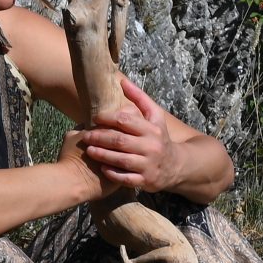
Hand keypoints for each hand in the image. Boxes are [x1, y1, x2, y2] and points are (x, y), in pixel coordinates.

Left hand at [81, 74, 180, 193]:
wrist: (176, 166)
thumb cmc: (160, 137)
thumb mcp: (155, 117)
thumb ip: (140, 99)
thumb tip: (122, 82)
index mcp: (152, 129)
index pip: (126, 121)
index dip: (107, 118)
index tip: (95, 118)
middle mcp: (151, 147)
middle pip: (120, 141)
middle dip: (100, 137)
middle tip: (86, 136)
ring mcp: (148, 165)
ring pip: (121, 160)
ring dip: (102, 155)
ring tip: (89, 150)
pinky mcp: (145, 181)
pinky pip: (125, 178)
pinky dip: (112, 173)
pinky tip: (102, 168)